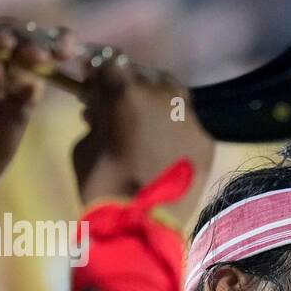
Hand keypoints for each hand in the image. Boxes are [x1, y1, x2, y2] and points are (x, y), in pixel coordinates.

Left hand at [0, 21, 80, 197]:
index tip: (5, 44)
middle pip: (9, 37)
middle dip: (27, 40)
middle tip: (41, 54)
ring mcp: (4, 74)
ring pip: (29, 53)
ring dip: (46, 50)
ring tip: (63, 53)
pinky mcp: (23, 95)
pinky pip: (39, 79)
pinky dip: (50, 74)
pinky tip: (60, 72)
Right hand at [71, 54, 215, 227]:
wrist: (141, 225)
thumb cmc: (102, 186)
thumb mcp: (83, 145)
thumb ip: (95, 119)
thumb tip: (100, 112)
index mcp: (125, 92)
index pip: (110, 65)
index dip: (101, 76)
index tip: (97, 87)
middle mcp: (162, 96)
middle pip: (144, 74)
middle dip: (130, 85)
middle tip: (122, 103)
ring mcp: (189, 117)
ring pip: (173, 91)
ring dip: (158, 98)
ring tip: (147, 117)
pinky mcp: (206, 141)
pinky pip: (189, 122)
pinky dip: (176, 126)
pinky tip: (167, 141)